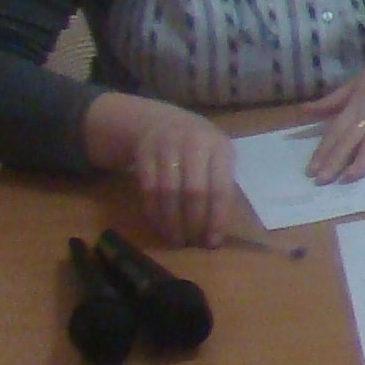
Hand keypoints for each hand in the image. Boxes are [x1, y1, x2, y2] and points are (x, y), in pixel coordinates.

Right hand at [109, 98, 242, 248]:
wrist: (160, 120)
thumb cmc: (198, 147)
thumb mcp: (217, 156)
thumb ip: (220, 184)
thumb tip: (218, 228)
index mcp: (220, 147)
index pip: (221, 188)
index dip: (217, 218)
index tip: (213, 241)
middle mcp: (194, 143)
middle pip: (194, 191)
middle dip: (193, 222)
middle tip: (193, 243)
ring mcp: (166, 146)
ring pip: (168, 192)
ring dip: (171, 221)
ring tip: (177, 240)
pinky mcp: (143, 153)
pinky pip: (147, 189)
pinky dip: (153, 212)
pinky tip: (160, 226)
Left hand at [305, 21, 364, 182]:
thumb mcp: (359, 80)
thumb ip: (335, 99)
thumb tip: (306, 110)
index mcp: (358, 102)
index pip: (336, 130)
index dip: (324, 150)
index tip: (311, 170)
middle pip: (352, 137)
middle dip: (335, 159)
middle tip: (322, 181)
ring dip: (363, 159)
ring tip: (349, 177)